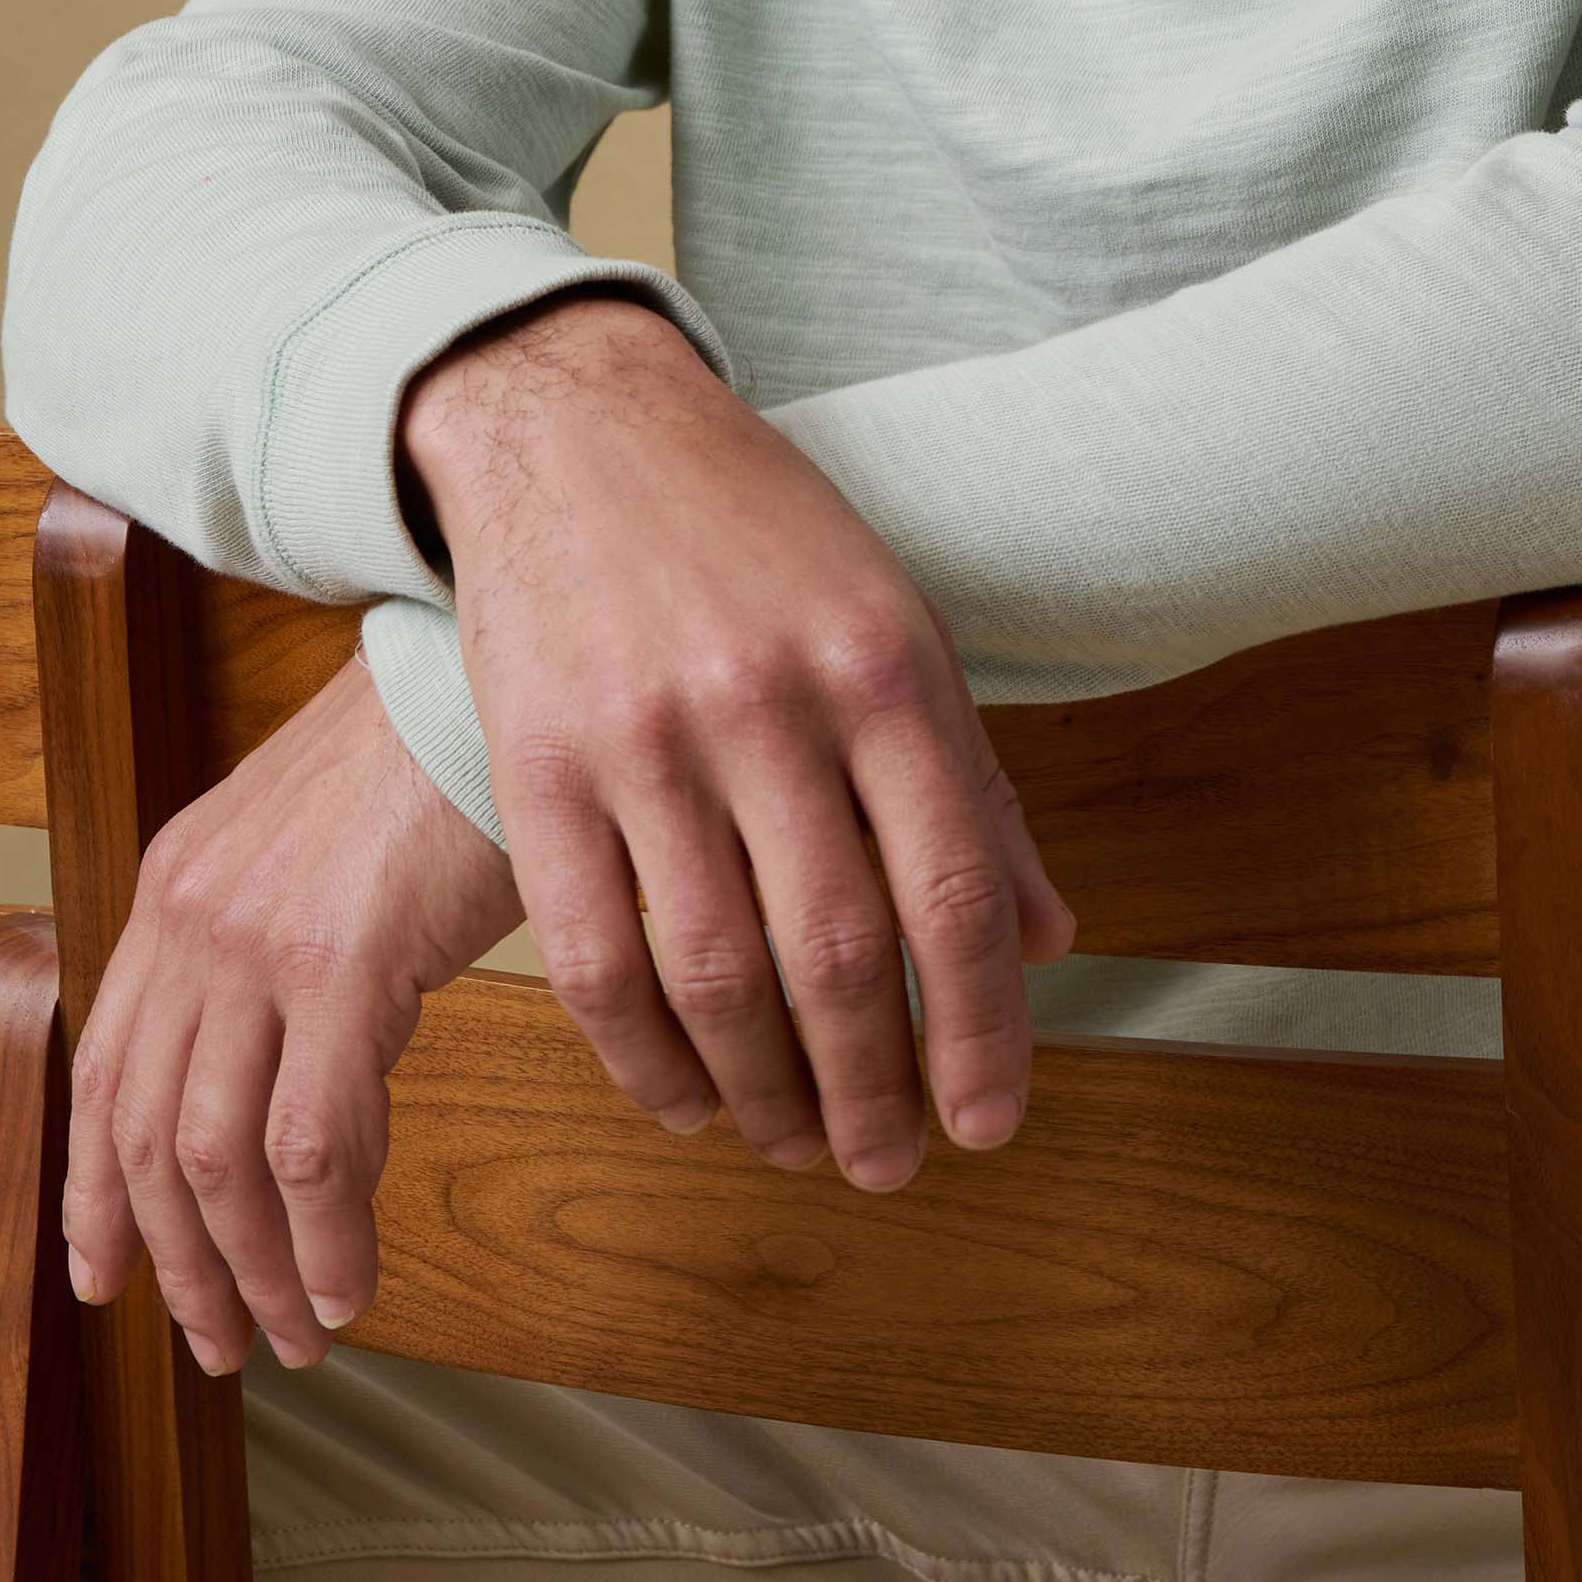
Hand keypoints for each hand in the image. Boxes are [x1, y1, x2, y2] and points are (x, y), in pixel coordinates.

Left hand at [62, 649, 520, 1373]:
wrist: (487, 675)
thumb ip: (271, 938)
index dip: (97, 1193)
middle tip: (218, 1341)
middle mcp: (192, 918)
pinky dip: (326, 1235)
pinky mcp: (342, 963)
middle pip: (147, 1134)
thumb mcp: (310, 840)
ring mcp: (259, 942)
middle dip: (178, 1260)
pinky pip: (314, 1144)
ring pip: (218, 1158)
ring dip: (253, 1268)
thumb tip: (289, 1065)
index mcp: (175, 886)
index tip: (107, 1274)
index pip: (102, 1072)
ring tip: (297, 1332)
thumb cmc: (429, 755)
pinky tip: (350, 1281)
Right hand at [399, 291, 1077, 1194]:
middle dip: (873, 1090)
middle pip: (836, 954)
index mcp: (882, 661)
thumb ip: (968, 783)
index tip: (988, 1121)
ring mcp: (645, 736)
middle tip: (887, 1159)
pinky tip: (683, 1093)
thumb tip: (1042, 938)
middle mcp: (770, 701)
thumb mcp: (894, 619)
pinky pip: (593, 958)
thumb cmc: (754, 526)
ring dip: (763, 1095)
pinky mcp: (538, 763)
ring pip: (714, 977)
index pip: (951, 890)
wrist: (578, 423)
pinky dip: (644, 1059)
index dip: (980, 1031)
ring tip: (795, 1139)